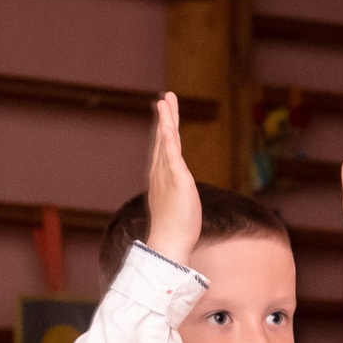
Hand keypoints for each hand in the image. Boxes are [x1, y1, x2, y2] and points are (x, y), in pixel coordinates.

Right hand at [143, 92, 200, 264]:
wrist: (169, 244)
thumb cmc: (175, 232)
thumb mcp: (178, 208)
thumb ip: (178, 198)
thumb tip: (181, 200)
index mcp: (162, 179)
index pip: (164, 149)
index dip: (164, 131)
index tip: (165, 116)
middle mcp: (161, 174)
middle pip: (163, 140)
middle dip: (165, 118)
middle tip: (165, 97)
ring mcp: (167, 176)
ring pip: (166, 142)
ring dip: (166, 121)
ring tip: (165, 102)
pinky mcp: (178, 181)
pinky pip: (172, 156)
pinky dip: (168, 140)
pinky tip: (167, 127)